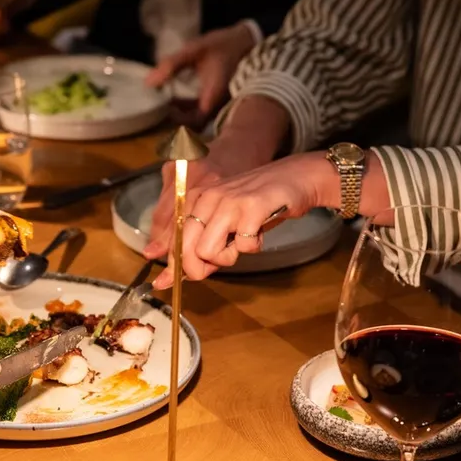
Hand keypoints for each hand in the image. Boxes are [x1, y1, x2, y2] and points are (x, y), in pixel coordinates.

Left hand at [143, 101, 289, 266]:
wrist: (296, 178)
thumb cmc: (260, 204)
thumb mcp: (226, 221)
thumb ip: (205, 244)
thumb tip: (187, 275)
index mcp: (197, 199)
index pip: (174, 239)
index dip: (171, 266)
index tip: (164, 282)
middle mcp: (208, 197)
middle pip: (187, 250)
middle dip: (199, 268)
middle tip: (223, 259)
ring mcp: (229, 201)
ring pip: (208, 251)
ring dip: (228, 257)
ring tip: (243, 241)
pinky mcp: (252, 207)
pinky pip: (242, 246)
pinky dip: (253, 247)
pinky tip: (259, 233)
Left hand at [146, 23, 258, 124]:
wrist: (245, 41)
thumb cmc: (221, 45)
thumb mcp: (195, 49)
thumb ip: (172, 64)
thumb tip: (149, 83)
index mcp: (214, 95)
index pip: (196, 122)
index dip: (179, 121)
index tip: (166, 108)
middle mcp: (219, 105)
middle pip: (196, 126)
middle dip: (177, 120)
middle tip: (162, 108)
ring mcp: (219, 106)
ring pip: (199, 121)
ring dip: (182, 115)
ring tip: (167, 102)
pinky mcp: (218, 103)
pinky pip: (202, 114)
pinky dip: (188, 110)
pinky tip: (176, 99)